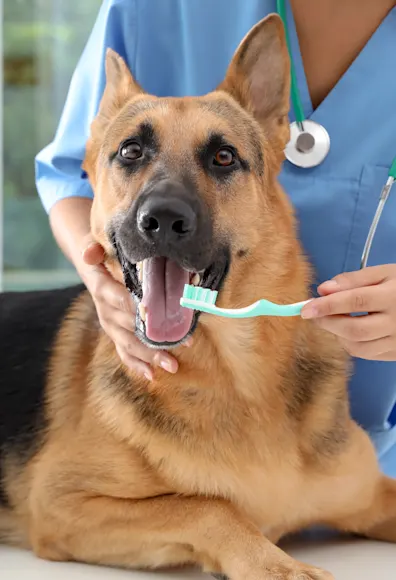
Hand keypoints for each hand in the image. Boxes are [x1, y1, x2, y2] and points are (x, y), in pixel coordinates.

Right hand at [80, 236, 180, 378]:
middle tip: (180, 344)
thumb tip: (90, 253)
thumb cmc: (103, 256)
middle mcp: (105, 311)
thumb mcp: (95, 246)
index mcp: (102, 289)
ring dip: (151, 356)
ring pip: (129, 344)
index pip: (119, 299)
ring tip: (172, 365)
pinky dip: (137, 364)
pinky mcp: (116, 334)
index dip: (136, 308)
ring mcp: (111, 325)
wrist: (94, 269)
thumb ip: (92, 248)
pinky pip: (125, 352)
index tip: (156, 315)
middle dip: (153, 338)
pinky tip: (152, 374)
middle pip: (129, 327)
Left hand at [301, 265, 395, 360]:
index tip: (305, 308)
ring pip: (357, 346)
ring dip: (337, 334)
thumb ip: (353, 280)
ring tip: (333, 319)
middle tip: (313, 313)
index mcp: (393, 296)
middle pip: (354, 329)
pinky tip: (348, 331)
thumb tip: (323, 289)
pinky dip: (350, 344)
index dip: (327, 305)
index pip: (354, 302)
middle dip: (327, 322)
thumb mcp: (384, 273)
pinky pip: (366, 354)